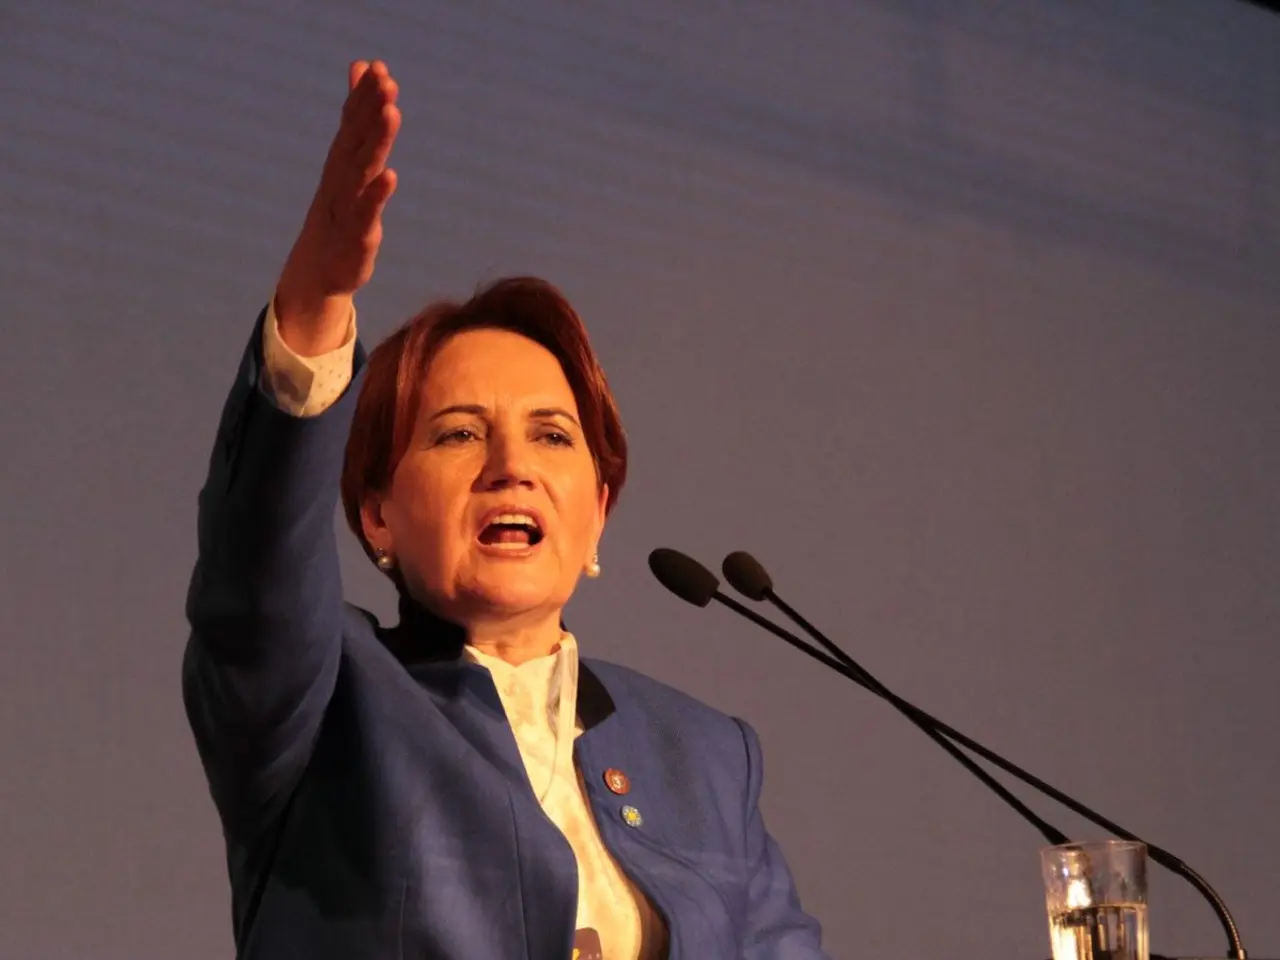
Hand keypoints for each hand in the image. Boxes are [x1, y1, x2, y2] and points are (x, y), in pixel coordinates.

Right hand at [275, 60, 400, 354]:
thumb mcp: (348, 161)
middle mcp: (342, 179)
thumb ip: (357, 113)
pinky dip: (376, 195)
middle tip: (386, 81)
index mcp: (342, 161)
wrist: (319, 270)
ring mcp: (347, 206)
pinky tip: (390, 176)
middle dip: (371, 109)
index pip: (353, 122)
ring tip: (391, 114)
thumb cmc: (339, 210)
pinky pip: (367, 213)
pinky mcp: (356, 235)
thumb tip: (361, 66)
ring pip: (362, 170)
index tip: (378, 67)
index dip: (365, 95)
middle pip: (358, 139)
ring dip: (376, 142)